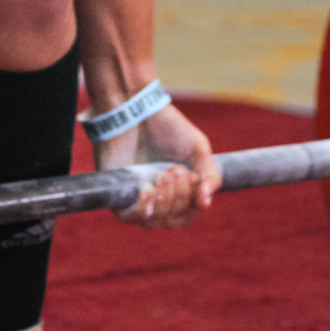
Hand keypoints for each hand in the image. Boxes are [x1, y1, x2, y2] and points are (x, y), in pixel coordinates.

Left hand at [94, 103, 219, 229]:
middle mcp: (155, 199)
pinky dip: (142, 210)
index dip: (193, 203)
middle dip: (179, 197)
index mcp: (175, 192)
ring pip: (153, 221)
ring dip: (164, 201)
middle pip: (171, 220)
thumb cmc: (167, 128)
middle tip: (175, 170)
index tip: (194, 178)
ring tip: (163, 174)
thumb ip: (211, 177)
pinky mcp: (117, 193)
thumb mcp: (198, 150)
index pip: (186, 215)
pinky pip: (129, 217)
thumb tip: (205, 204)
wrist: (136, 109)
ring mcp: (135, 198)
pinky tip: (148, 191)